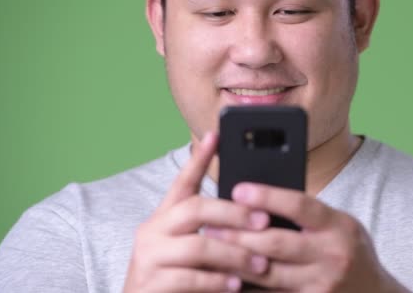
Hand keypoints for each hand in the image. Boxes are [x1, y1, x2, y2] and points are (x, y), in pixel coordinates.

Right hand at [123, 133, 270, 292]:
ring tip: (260, 264)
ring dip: (234, 255)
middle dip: (234, 213)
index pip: (182, 181)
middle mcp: (152, 231)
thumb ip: (212, 232)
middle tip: (264, 221)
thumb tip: (254, 216)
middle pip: (195, 208)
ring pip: (198, 246)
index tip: (216, 135)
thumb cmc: (176, 279)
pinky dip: (217, 281)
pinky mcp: (150, 284)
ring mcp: (148, 256)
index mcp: (164, 218)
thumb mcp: (192, 249)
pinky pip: (189, 278)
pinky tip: (235, 285)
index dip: (199, 158)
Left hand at [205, 183, 409, 292]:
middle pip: (277, 243)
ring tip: (213, 249)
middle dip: (239, 233)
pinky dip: (247, 288)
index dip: (267, 197)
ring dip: (236, 261)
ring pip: (269, 274)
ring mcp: (321, 285)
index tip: (238, 190)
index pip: (300, 206)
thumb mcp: (339, 224)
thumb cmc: (350, 249)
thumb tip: (260, 202)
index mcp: (339, 226)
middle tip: (211, 224)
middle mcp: (332, 256)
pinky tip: (227, 278)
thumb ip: (308, 215)